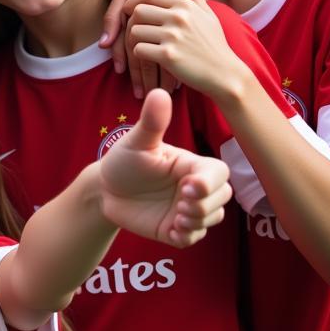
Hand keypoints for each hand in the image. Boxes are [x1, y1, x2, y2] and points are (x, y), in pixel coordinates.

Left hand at [100, 88, 231, 247]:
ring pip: (213, 218)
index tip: (188, 186)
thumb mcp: (137, 141)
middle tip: (182, 205)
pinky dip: (187, 237)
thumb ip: (152, 121)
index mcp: (192, 164)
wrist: (106, 189)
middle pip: (223, 198)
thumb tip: (160, 92)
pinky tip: (171, 231)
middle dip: (207, 204)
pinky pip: (194, 238)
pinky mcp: (177, 229)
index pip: (218, 173)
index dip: (210, 183)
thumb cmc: (125, 160)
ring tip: (177, 218)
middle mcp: (195, 187)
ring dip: (199, 221)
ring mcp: (188, 209)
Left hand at [102, 0, 206, 97]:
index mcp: (185, 5)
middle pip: (137, 11)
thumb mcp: (206, 14)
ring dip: (135, 40)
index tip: (131, 12)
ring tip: (144, 45)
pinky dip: (140, 55)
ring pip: (135, 31)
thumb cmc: (214, 43)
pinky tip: (150, 57)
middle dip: (133, 22)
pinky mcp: (168, 56)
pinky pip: (138, 50)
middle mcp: (178, 17)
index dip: (133, 2)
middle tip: (137, 31)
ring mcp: (173, 36)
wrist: (225, 73)